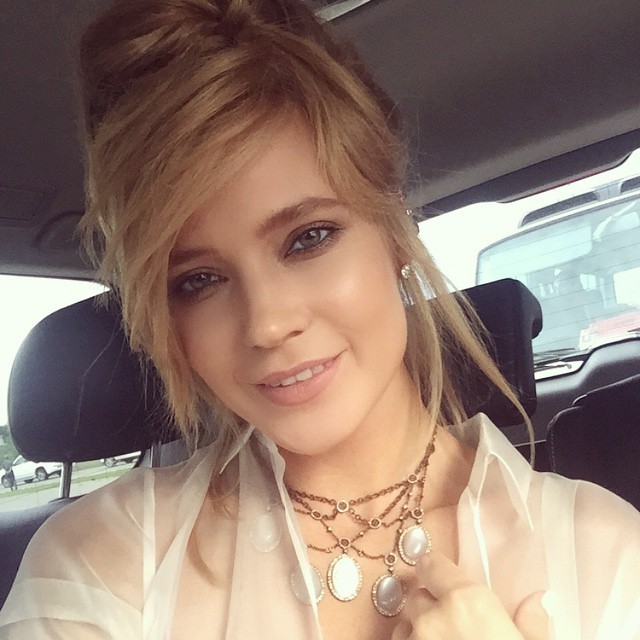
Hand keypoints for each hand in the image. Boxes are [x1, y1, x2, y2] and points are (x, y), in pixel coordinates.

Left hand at [391, 551, 548, 639]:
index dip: (435, 569)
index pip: (432, 564)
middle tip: (448, 618)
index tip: (439, 574)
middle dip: (428, 604)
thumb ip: (530, 623)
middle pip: (416, 597)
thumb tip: (541, 599)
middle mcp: (432, 617)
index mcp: (467, 601)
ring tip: (438, 639)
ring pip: (404, 626)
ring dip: (416, 629)